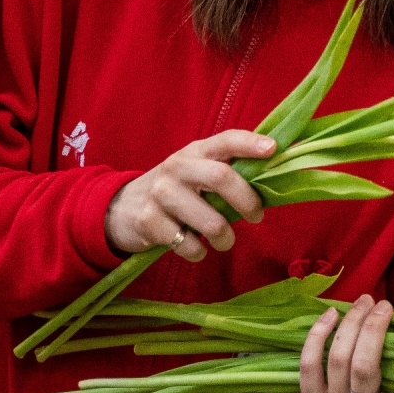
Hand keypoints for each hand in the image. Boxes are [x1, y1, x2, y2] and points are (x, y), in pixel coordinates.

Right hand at [103, 130, 272, 260]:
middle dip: (247, 201)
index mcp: (195, 152)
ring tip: (224, 240)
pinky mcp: (149, 222)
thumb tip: (273, 180)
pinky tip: (196, 247)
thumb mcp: (195, 172)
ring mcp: (161, 194)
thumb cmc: (174, 190)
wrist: (119, 209)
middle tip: (256, 217)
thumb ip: (226, 170)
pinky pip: (189, 245)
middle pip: (221, 177)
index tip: (272, 149)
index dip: (250, 143)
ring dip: (226, 238)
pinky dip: (199, 252)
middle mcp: (177, 168)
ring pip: (211, 222)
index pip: (226, 140)